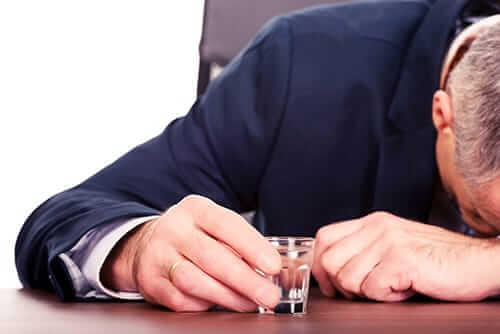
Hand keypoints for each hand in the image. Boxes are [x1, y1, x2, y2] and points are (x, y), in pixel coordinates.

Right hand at [101, 195, 280, 311]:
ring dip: (228, 297)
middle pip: (212, 256)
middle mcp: (174, 229)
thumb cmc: (193, 236)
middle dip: (245, 280)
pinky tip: (219, 303)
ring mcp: (159, 255)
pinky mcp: (150, 281)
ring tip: (250, 304)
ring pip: (195, 281)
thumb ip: (239, 243)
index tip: (274, 266)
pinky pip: (181, 299)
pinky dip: (204, 305)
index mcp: (195, 209)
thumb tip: (272, 270)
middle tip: (269, 295)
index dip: (252, 246)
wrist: (147, 244)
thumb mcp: (212, 226)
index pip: (226, 224)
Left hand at [312, 212, 499, 301]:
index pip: (324, 237)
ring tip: (392, 286)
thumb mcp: (394, 244)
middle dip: (340, 286)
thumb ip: (365, 249)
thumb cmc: (438, 259)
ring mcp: (389, 242)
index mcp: (372, 222)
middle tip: (365, 292)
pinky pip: (372, 290)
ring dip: (367, 292)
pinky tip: (405, 290)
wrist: (479, 263)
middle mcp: (377, 227)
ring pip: (347, 278)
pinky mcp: (402, 260)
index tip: (329, 284)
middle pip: (329, 261)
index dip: (319, 264)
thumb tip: (330, 269)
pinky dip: (387, 298)